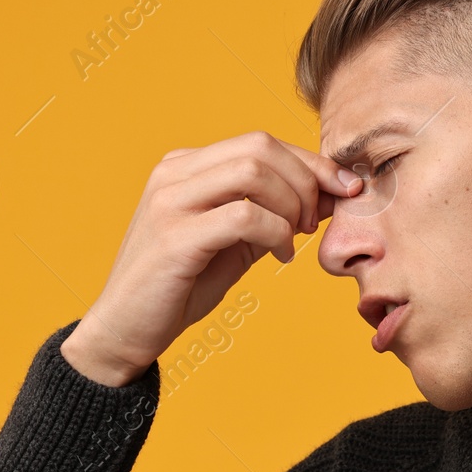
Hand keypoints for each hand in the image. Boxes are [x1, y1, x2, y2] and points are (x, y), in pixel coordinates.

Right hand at [62, 130, 363, 384]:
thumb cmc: (182, 285)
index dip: (311, 162)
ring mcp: (170, 201)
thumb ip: (273, 214)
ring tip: (295, 237)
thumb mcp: (236, 242)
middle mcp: (173, 173)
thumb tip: (329, 194)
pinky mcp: (174, 237)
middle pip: (260, 147)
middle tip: (315, 221)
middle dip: (305, 180)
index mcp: (185, 166)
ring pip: (252, 172)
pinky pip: (243, 216)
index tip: (345, 188)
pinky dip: (275, 233)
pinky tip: (279, 256)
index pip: (259, 142)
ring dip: (291, 205)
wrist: (126, 329)